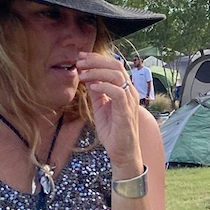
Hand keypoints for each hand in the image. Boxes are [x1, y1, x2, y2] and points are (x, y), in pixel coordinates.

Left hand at [76, 52, 142, 176]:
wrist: (122, 152)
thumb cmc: (113, 131)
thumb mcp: (100, 108)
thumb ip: (96, 93)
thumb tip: (88, 78)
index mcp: (124, 89)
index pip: (113, 66)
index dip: (97, 59)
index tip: (81, 57)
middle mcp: (129, 92)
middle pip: (116, 66)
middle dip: (96, 61)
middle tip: (80, 62)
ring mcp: (129, 101)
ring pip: (117, 76)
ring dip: (97, 72)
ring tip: (82, 74)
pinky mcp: (126, 111)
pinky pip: (117, 92)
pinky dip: (104, 86)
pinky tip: (92, 86)